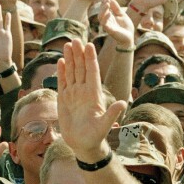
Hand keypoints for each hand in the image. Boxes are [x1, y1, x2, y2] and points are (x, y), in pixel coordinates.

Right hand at [57, 40, 127, 160]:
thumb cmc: (95, 136)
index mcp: (94, 95)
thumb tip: (123, 103)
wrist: (83, 144)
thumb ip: (112, 114)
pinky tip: (61, 61)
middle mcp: (85, 92)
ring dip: (70, 59)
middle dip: (79, 54)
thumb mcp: (105, 125)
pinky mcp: (65, 99)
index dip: (91, 59)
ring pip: (72, 72)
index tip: (90, 45)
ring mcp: (74, 94)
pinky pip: (63, 82)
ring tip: (68, 45)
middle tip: (76, 39)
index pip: (92, 73)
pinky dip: (62, 72)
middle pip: (82, 69)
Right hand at [100, 0, 134, 48]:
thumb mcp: (122, 15)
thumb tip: (112, 0)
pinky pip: (105, 24)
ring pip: (101, 17)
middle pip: (101, 12)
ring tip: (107, 4)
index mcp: (109, 17)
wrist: (129, 38)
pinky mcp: (110, 31)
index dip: (104, 2)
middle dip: (103, 5)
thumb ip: (117, 9)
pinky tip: (109, 13)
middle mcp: (107, 21)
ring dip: (103, 10)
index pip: (104, 8)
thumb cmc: (126, 27)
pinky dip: (106, 18)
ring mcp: (107, 26)